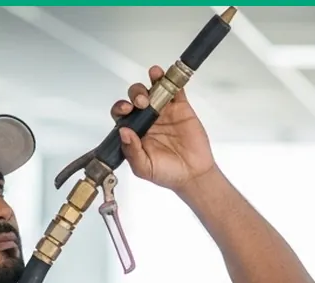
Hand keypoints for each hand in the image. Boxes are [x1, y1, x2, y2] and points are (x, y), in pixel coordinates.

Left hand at [110, 65, 217, 192]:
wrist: (193, 175)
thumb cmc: (167, 173)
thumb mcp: (144, 168)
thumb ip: (132, 151)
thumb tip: (123, 133)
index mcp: (135, 131)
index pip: (121, 114)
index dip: (121, 108)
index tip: (126, 110)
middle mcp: (147, 119)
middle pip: (135, 97)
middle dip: (136, 94)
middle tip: (142, 102)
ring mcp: (164, 111)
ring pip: (154, 89)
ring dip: (152, 81)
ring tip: (154, 78)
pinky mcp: (180, 107)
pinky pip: (175, 90)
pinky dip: (171, 79)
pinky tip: (167, 75)